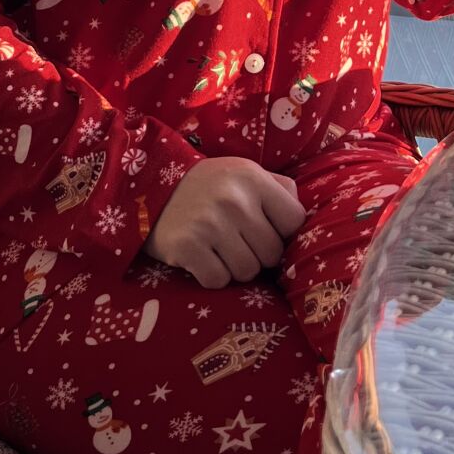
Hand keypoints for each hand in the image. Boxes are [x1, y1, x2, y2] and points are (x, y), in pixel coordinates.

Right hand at [145, 157, 304, 288]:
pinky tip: (202, 257)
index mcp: (253, 179)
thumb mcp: (245, 173)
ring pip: (248, 272)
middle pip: (272, 254)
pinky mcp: (188, 248)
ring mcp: (210, 225)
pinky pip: (218, 281)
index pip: (294, 221)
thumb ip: (278, 188)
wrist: (150, 186)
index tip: (265, 229)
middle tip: (237, 241)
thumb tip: (304, 216)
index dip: (282, 231)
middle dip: (258, 253)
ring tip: (219, 249)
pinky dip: (212, 275)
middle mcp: (235, 201)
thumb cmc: (209, 185)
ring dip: (235, 267)